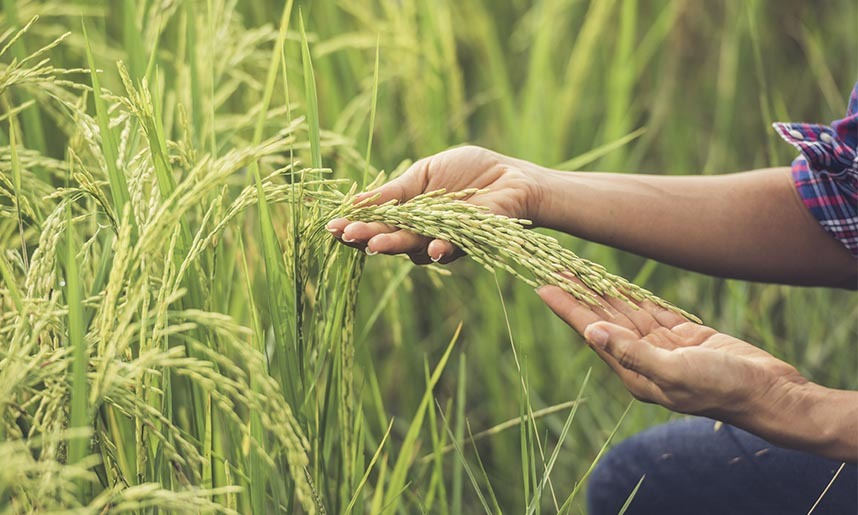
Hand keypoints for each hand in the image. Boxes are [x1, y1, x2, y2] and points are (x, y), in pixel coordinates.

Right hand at [326, 145, 545, 263]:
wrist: (511, 176)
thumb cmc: (469, 171)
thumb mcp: (425, 174)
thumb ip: (395, 192)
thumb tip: (356, 202)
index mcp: (408, 214)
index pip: (375, 222)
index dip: (355, 225)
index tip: (333, 226)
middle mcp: (421, 232)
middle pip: (389, 238)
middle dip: (367, 237)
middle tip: (349, 236)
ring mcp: (443, 240)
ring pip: (414, 248)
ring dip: (396, 245)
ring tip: (376, 243)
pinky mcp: (469, 242)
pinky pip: (451, 248)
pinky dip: (440, 248)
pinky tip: (431, 248)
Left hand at [536, 285, 807, 422]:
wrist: (768, 392)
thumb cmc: (723, 388)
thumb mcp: (675, 372)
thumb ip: (632, 353)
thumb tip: (592, 333)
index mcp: (634, 372)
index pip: (592, 333)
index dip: (567, 308)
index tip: (543, 285)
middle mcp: (642, 360)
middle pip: (602, 319)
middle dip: (578, 294)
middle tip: (554, 266)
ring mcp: (663, 348)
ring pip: (625, 313)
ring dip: (602, 291)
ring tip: (577, 269)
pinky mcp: (683, 338)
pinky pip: (650, 311)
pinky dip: (632, 295)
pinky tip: (614, 282)